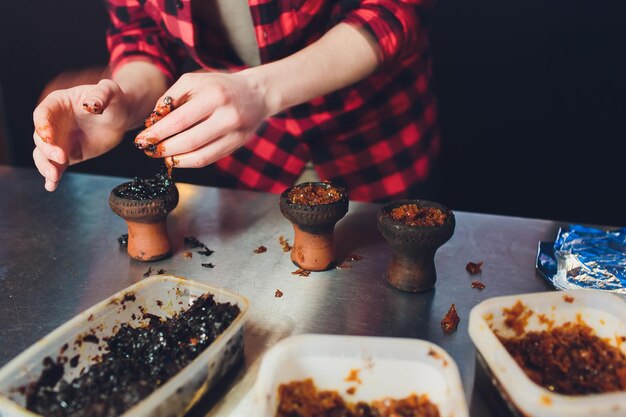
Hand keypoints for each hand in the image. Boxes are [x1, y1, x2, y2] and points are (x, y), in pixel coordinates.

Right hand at [33, 79, 130, 190]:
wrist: (123, 116)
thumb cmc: (114, 99)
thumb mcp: (110, 91)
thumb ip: (100, 95)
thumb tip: (91, 105)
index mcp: (58, 103)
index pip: (42, 114)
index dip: (42, 125)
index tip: (48, 136)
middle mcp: (54, 123)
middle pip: (41, 137)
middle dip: (47, 150)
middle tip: (62, 158)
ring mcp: (60, 140)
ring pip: (44, 155)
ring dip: (46, 166)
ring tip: (54, 177)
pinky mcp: (70, 155)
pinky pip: (57, 167)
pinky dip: (53, 177)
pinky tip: (51, 186)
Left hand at [134, 71, 272, 167]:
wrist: (256, 94)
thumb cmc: (220, 86)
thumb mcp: (194, 80)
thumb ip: (171, 97)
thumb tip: (152, 122)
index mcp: (214, 96)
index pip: (179, 120)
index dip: (158, 133)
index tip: (141, 140)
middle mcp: (227, 116)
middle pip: (189, 141)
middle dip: (163, 148)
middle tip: (148, 150)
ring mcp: (235, 134)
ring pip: (200, 156)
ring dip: (175, 159)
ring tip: (161, 156)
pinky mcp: (237, 145)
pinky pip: (210, 159)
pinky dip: (189, 162)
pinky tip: (177, 159)